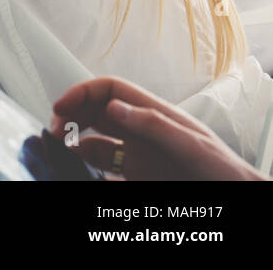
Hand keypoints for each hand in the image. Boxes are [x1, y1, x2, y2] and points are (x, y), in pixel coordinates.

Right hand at [50, 76, 266, 180]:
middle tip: (52, 129)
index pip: (110, 90)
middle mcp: (140, 128)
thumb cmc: (223, 170)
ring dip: (74, 138)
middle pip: (96, 110)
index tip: (61, 106)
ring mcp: (137, 152)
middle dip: (71, 114)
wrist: (237, 198)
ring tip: (59, 147)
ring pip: (94, 137)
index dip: (82, 92)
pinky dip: (85, 162)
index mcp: (154, 112)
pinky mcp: (136, 174)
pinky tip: (77, 165)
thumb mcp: (191, 144)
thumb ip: (153, 124)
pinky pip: (103, 164)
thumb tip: (113, 107)